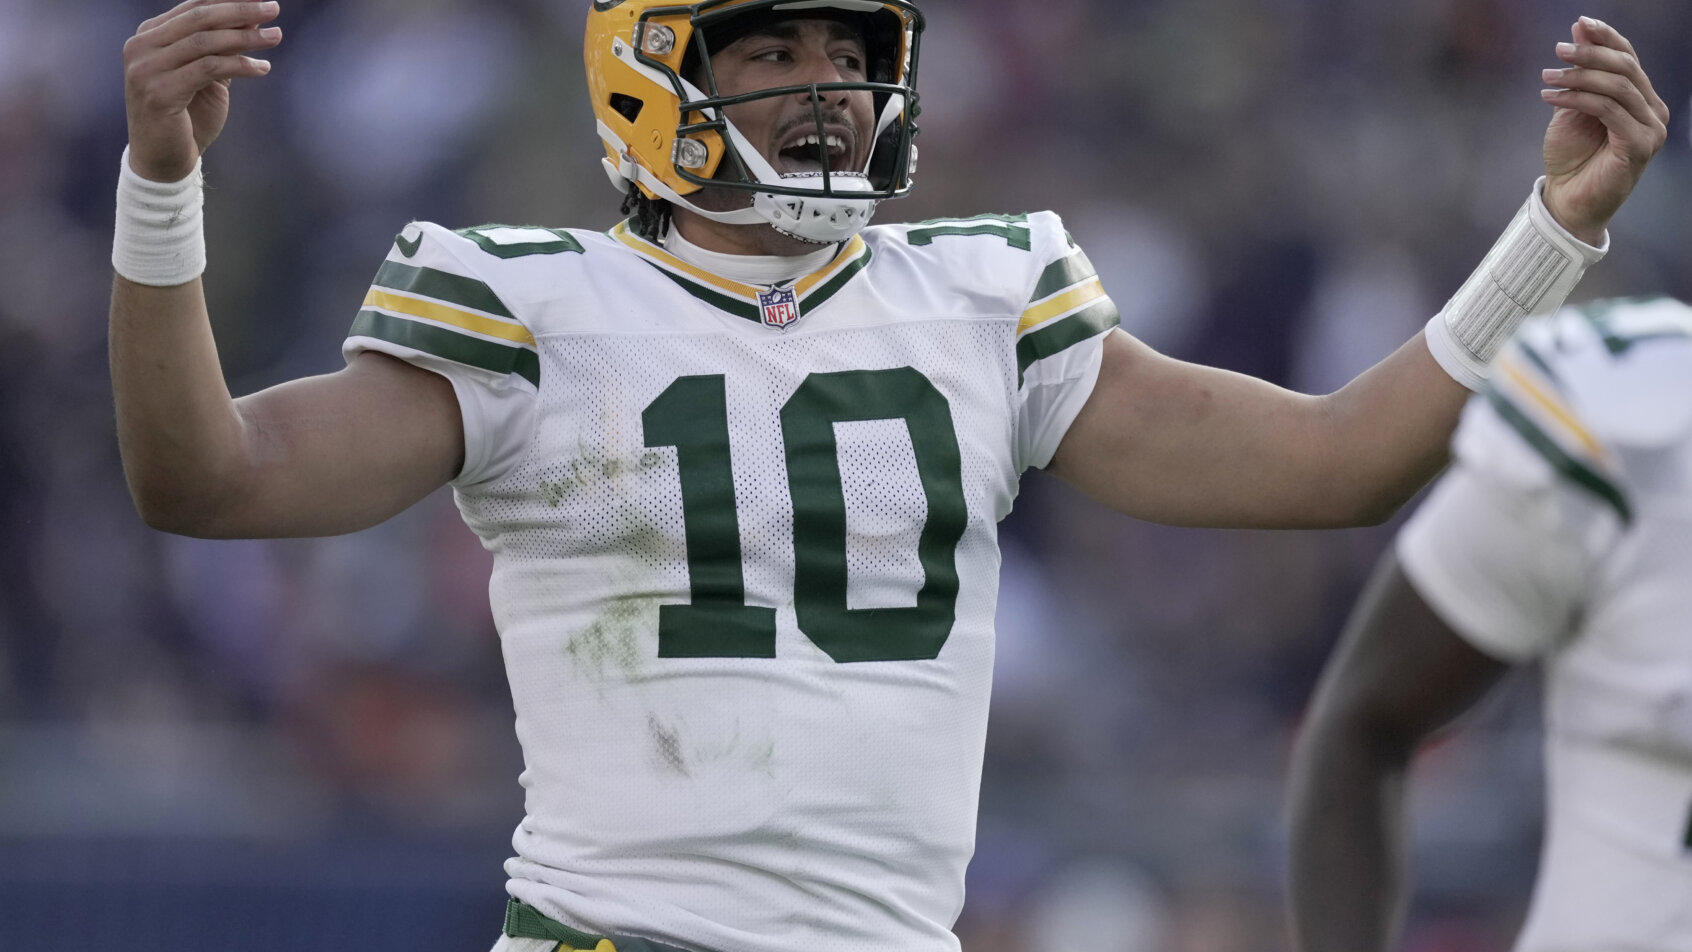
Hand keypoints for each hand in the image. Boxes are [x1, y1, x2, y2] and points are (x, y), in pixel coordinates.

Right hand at [123, 0, 283, 182]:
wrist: (164, 159)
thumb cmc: (186, 117)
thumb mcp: (208, 75)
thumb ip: (224, 47)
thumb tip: (255, 18)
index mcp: (149, 36)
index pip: (192, 7)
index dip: (227, 0)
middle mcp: (141, 47)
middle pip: (199, 18)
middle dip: (240, 10)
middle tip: (274, 7)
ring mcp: (145, 68)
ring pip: (204, 41)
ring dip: (246, 37)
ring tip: (276, 36)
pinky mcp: (159, 91)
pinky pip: (208, 69)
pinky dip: (240, 65)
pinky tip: (263, 67)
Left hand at [1539, 17, 1668, 244]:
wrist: (1567, 201)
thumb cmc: (1571, 158)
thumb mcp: (1572, 108)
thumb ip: (1579, 74)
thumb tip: (1580, 30)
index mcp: (1641, 100)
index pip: (1629, 59)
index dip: (1607, 37)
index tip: (1580, 23)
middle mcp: (1653, 111)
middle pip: (1626, 68)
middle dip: (1591, 54)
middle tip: (1558, 50)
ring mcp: (1651, 129)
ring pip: (1618, 87)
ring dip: (1580, 76)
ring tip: (1547, 76)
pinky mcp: (1640, 146)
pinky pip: (1609, 111)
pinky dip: (1579, 98)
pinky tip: (1551, 96)